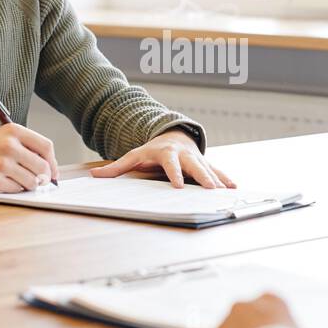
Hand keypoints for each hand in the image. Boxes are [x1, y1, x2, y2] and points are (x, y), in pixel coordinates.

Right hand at [0, 123, 58, 192]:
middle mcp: (9, 145)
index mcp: (14, 131)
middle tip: (39, 181)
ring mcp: (1, 163)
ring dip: (28, 184)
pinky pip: (17, 190)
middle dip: (43, 177)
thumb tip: (50, 168)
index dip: (53, 162)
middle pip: (42, 167)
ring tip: (17, 179)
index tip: (53, 171)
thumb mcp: (6, 137)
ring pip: (31, 181)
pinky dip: (14, 189)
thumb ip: (28, 146)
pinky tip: (5, 182)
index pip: (46, 146)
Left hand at [89, 129, 236, 188]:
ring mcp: (196, 159)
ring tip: (224, 191)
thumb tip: (94, 175)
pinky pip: (216, 171)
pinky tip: (233, 188)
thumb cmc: (152, 150)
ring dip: (216, 180)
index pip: (171, 165)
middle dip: (203, 178)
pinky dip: (225, 179)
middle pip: (194, 167)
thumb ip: (116, 168)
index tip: (179, 186)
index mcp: (167, 154)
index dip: (175, 174)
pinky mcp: (205, 163)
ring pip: (208, 169)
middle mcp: (184, 155)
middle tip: (210, 190)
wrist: (173, 135)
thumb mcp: (133, 155)